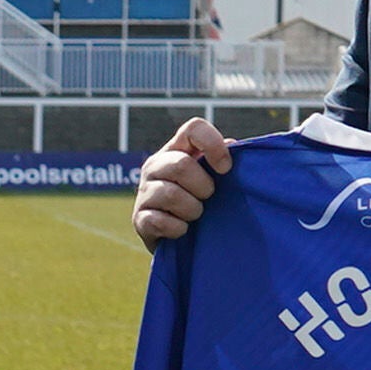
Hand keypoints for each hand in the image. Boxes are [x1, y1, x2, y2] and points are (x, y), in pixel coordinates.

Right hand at [133, 117, 233, 243]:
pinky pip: (160, 221)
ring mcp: (144, 192)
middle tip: (207, 198)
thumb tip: (231, 144)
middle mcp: (155, 166)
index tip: (225, 168)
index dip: (213, 144)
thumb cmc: (200, 201)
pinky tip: (182, 230)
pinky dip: (178, 229)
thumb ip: (222, 161)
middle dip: (203, 187)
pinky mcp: (139, 219)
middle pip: (181, 165)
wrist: (179, 240)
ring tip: (195, 215)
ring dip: (192, 210)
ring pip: (171, 195)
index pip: (194, 128)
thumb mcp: (212, 178)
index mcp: (177, 149)